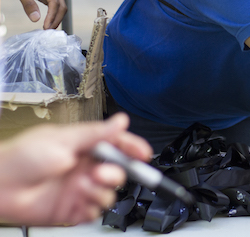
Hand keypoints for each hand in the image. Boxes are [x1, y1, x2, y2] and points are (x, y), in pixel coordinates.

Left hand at [0, 0, 65, 28]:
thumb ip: (28, 4)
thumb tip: (36, 19)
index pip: (55, 2)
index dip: (52, 16)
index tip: (46, 27)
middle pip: (61, 5)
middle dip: (56, 19)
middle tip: (48, 31)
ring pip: (60, 6)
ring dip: (56, 18)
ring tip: (48, 28)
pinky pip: (54, 6)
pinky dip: (52, 15)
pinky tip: (47, 22)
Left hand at [0, 113, 152, 225]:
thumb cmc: (21, 157)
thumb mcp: (64, 138)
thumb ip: (97, 133)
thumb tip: (121, 121)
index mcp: (84, 147)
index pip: (117, 146)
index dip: (132, 148)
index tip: (143, 153)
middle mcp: (83, 168)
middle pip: (118, 171)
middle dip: (117, 171)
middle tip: (103, 172)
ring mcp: (78, 189)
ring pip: (109, 193)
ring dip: (102, 189)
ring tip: (85, 185)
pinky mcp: (71, 210)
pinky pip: (94, 212)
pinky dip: (93, 206)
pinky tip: (81, 198)